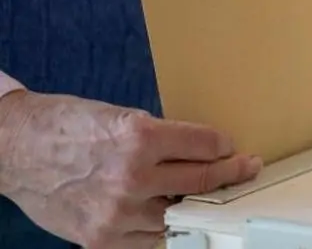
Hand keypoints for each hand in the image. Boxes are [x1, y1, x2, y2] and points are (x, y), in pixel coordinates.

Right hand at [0, 91, 260, 248]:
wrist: (16, 149)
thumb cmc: (68, 126)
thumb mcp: (122, 118)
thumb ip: (161, 138)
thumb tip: (201, 152)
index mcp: (139, 138)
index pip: (206, 146)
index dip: (224, 146)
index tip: (232, 147)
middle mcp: (132, 177)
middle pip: (202, 181)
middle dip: (231, 174)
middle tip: (247, 168)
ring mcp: (117, 213)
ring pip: (180, 216)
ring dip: (201, 206)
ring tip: (215, 197)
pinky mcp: (101, 239)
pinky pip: (150, 242)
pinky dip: (167, 230)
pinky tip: (177, 217)